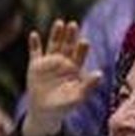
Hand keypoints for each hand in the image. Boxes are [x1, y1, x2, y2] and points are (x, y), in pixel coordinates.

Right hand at [20, 21, 98, 135]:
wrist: (45, 113)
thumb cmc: (64, 106)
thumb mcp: (78, 97)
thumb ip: (88, 85)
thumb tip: (100, 74)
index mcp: (74, 68)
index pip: (79, 55)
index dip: (82, 48)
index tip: (84, 41)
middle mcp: (63, 62)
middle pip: (67, 45)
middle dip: (70, 36)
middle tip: (73, 25)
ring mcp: (49, 62)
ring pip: (53, 45)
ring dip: (56, 34)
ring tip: (59, 23)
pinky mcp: (36, 66)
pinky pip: (35, 52)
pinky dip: (34, 44)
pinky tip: (34, 35)